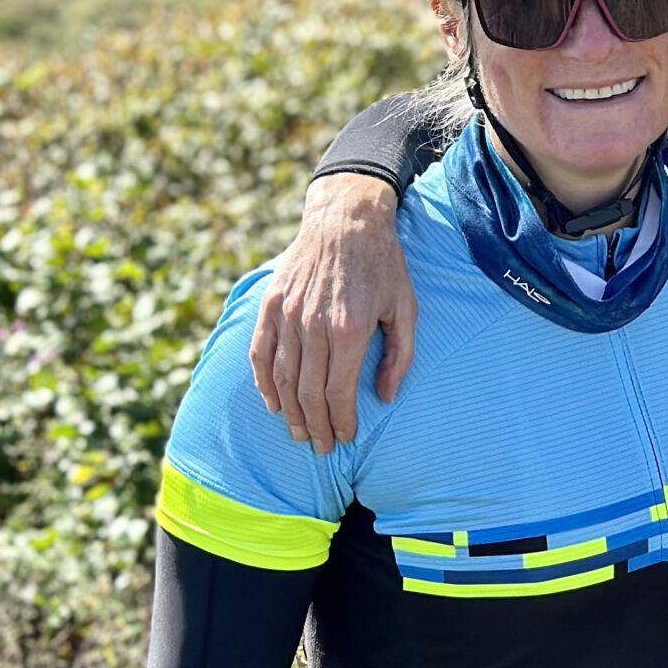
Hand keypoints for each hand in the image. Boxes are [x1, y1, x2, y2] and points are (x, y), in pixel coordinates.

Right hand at [248, 174, 417, 452]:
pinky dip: (263, 383)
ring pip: (282, 378)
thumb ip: (399, 356)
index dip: (341, 421)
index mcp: (351, 329)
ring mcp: (288, 315)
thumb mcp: (406, 307)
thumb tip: (386, 398)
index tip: (345, 438)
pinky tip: (273, 403)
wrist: (346, 220)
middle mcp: (315, 326)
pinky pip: (261, 353)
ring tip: (298, 433)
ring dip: (289, 412)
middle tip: (320, 447)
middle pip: (308, 393)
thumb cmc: (383, 265)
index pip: (339, 392)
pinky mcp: (271, 304)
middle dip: (315, 426)